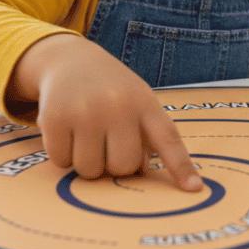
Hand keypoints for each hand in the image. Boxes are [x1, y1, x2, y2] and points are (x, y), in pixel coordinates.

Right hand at [7, 34, 202, 191]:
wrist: (69, 59)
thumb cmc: (111, 90)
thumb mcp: (137, 102)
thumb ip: (147, 137)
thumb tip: (142, 173)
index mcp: (144, 103)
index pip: (168, 139)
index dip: (181, 167)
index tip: (194, 189)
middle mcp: (117, 105)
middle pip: (122, 167)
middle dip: (113, 164)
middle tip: (106, 142)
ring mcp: (85, 111)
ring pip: (89, 170)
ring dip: (86, 161)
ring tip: (86, 135)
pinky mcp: (54, 117)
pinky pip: (61, 161)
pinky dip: (62, 154)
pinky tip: (66, 130)